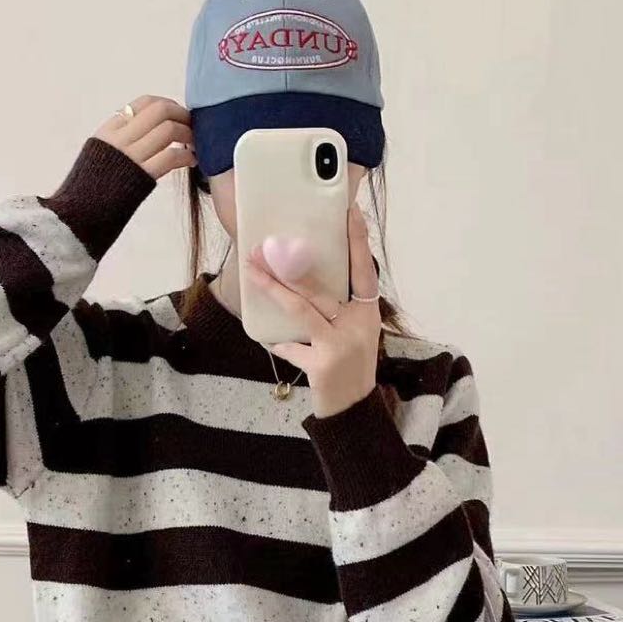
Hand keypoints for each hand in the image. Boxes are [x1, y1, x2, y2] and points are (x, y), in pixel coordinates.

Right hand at [93, 95, 196, 178]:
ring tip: (193, 145)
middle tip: (192, 127)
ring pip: (169, 130)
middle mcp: (120, 137)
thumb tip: (149, 129)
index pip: (145, 103)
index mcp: (111, 129)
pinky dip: (187, 156)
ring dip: (188, 134)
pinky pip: (172, 156)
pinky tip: (192, 161)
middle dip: (183, 116)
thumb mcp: (102, 151)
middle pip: (161, 111)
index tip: (177, 115)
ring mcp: (131, 156)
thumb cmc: (94, 186)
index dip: (168, 105)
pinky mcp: (143, 176)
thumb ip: (123, 137)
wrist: (82, 212)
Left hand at [244, 201, 381, 417]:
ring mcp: (340, 344)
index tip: (349, 212)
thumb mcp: (354, 333)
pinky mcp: (323, 364)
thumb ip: (338, 309)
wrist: (354, 409)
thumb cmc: (350, 366)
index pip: (363, 270)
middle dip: (290, 265)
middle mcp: (358, 325)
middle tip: (265, 246)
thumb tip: (301, 277)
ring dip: (274, 289)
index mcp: (368, 313)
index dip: (357, 241)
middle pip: (320, 287)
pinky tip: (271, 341)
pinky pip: (291, 346)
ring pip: (302, 309)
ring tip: (253, 271)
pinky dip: (281, 344)